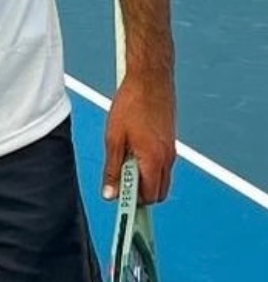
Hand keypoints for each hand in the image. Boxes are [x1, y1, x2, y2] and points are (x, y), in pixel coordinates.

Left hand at [102, 70, 175, 204]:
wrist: (150, 79)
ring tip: (124, 162)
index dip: (132, 202)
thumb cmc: (132, 104)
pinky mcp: (170, 143)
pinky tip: (133, 152)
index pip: (147, 197)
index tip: (119, 201)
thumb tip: (110, 193)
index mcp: (153, 160)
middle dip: (139, 194)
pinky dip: (149, 167)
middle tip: (119, 181)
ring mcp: (171, 151)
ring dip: (144, 179)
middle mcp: (167, 159)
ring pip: (160, 179)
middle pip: (157, 193)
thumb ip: (113, 169)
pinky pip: (162, 165)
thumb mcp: (114, 139)